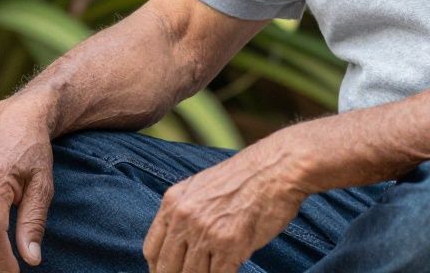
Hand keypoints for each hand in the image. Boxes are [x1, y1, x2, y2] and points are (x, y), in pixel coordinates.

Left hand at [143, 137, 309, 272]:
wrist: (278, 167)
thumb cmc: (246, 178)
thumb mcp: (201, 187)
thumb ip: (185, 214)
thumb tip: (178, 248)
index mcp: (173, 202)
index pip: (151, 251)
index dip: (159, 269)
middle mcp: (184, 217)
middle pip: (167, 269)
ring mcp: (206, 232)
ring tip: (216, 267)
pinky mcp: (230, 245)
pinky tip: (231, 268)